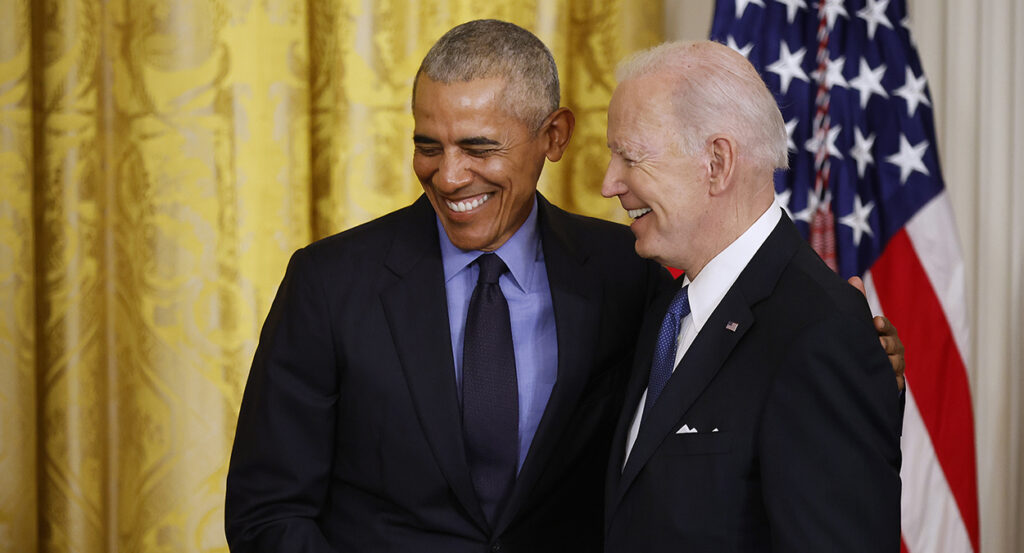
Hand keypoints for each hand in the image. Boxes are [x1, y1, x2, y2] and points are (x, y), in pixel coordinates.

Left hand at [848, 276, 905, 391]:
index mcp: (885, 333)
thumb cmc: (865, 339)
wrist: (868, 367)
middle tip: (879, 345)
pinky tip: (887, 384)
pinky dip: (892, 384)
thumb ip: (859, 302)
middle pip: (893, 346)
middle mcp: (893, 349)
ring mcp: (895, 365)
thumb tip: (853, 279)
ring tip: (883, 364)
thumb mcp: (861, 322)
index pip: (887, 327)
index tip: (876, 322)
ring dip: (890, 364)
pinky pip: (895, 384)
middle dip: (887, 345)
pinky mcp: (892, 382)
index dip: (883, 325)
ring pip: (895, 365)